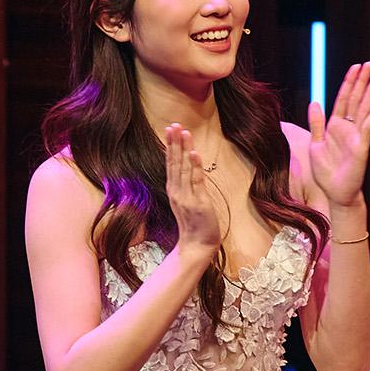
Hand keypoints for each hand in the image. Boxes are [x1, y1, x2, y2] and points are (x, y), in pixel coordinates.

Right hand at [163, 122, 222, 255]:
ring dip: (184, 149)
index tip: (170, 129)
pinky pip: (196, 181)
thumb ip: (187, 186)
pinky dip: (194, 167)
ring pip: (184, 169)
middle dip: (174, 143)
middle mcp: (177, 191)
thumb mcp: (187, 202)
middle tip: (173, 124)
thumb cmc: (194, 224)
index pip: (172, 164)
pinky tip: (193, 153)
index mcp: (174, 190)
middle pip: (174, 163)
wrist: (197, 245)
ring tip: (183, 132)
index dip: (171, 146)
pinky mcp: (198, 202)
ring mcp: (186, 196)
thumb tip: (189, 170)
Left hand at [309, 61, 369, 208]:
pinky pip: (368, 127)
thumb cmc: (326, 172)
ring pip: (364, 108)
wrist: (336, 192)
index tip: (355, 67)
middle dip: (362, 80)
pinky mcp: (361, 146)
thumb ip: (316, 124)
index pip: (343, 98)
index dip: (349, 82)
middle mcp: (348, 128)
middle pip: (356, 99)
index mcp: (335, 126)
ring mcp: (357, 136)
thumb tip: (315, 102)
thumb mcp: (315, 144)